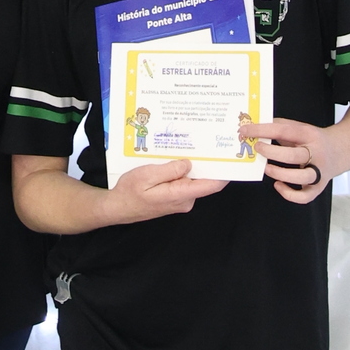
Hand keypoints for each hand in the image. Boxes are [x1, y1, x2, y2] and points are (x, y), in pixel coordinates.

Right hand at [103, 158, 225, 223]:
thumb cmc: (130, 192)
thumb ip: (170, 170)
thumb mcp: (147, 175)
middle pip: (203, 180)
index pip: (211, 185)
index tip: (231, 158)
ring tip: (187, 146)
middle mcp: (184, 200)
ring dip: (191, 166)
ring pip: (192, 181)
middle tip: (207, 142)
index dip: (224, 173)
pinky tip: (174, 160)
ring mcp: (180, 201)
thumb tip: (188, 164)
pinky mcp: (174, 199)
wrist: (118, 207)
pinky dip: (182, 172)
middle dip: (205, 163)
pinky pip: (183, 183)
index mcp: (180, 194)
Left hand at [240, 117, 336, 204]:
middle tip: (257, 148)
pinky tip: (278, 185)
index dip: (263, 130)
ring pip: (302, 177)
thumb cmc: (312, 139)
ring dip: (281, 174)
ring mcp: (319, 171)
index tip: (246, 131)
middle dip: (273, 152)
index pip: (284, 131)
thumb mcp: (299, 127)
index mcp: (309, 135)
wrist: (339, 150)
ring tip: (267, 169)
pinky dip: (290, 194)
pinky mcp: (318, 187)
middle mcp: (316, 153)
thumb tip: (254, 127)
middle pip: (295, 155)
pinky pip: (305, 196)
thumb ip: (280, 126)